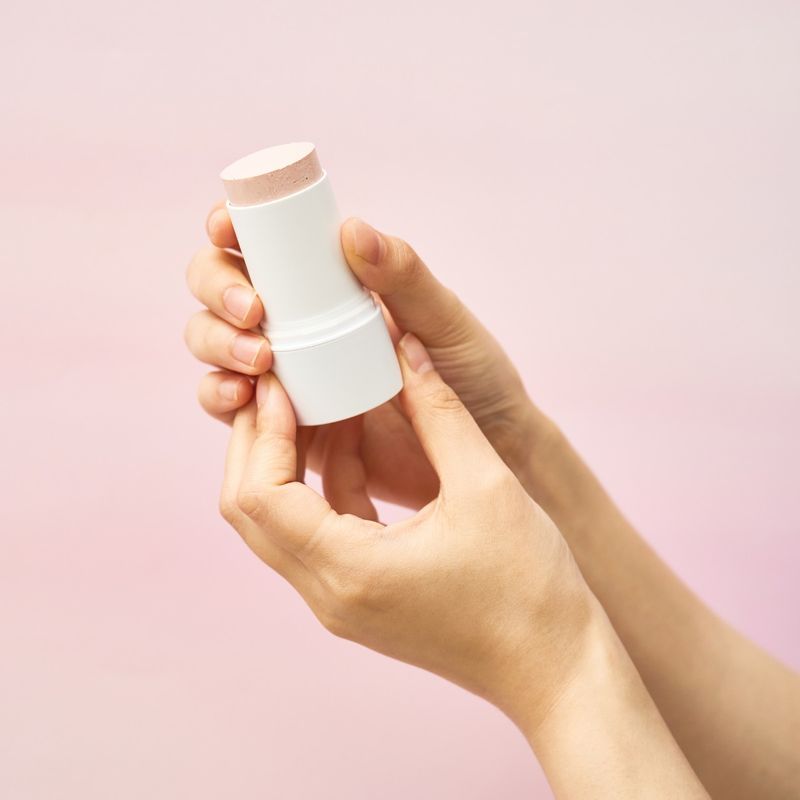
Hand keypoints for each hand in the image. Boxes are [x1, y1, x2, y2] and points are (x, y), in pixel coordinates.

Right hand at [185, 204, 545, 508]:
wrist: (486, 451)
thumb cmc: (475, 376)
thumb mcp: (444, 320)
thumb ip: (404, 277)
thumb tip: (351, 228)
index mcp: (334, 285)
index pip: (265, 245)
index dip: (231, 230)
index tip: (227, 230)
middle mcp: (301, 324)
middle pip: (222, 292)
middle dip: (218, 291)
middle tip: (254, 312)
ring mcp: (290, 374)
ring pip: (217, 346)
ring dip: (216, 344)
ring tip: (258, 360)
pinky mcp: (288, 426)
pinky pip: (235, 409)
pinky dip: (222, 398)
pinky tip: (243, 400)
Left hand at [220, 333, 590, 727]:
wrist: (555, 668)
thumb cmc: (530, 589)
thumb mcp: (487, 485)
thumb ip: (438, 412)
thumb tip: (406, 350)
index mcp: (349, 570)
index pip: (260, 495)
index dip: (262, 431)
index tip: (282, 381)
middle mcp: (328, 594)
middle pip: (251, 510)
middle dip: (260, 441)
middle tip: (284, 384)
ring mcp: (339, 601)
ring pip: (280, 521)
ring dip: (290, 461)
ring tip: (320, 401)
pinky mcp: (360, 597)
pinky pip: (318, 533)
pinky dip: (326, 484)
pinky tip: (355, 441)